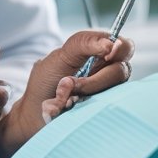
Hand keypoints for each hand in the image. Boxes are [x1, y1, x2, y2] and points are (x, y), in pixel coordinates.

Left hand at [0, 31, 133, 157]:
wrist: (33, 113)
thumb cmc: (47, 82)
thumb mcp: (61, 56)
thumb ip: (83, 43)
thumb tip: (110, 43)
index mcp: (101, 56)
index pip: (124, 47)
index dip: (121, 48)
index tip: (108, 53)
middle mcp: (108, 75)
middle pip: (120, 72)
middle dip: (93, 80)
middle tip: (69, 84)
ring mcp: (107, 95)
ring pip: (112, 94)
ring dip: (83, 95)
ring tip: (62, 99)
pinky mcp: (102, 114)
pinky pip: (103, 112)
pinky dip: (79, 110)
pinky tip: (63, 109)